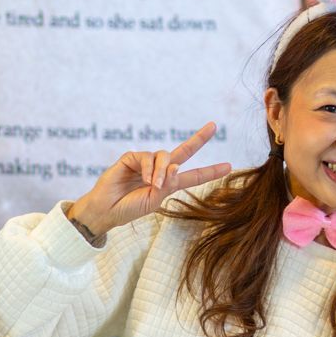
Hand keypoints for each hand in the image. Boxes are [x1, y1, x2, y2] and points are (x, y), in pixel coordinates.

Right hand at [67, 123, 231, 234]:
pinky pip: (147, 157)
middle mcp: (159, 171)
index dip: (210, 171)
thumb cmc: (129, 209)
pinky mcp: (131, 157)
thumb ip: (167, 185)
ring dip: (162, 171)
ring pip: (164, 156)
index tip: (229, 166)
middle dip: (199, 139)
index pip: (193, 175)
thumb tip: (175, 166)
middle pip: (183, 152)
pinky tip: (146, 180)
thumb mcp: (154, 202)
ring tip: (154, 186)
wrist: (106, 210)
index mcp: (167, 184)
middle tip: (214, 126)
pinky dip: (150, 169)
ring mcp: (145, 163)